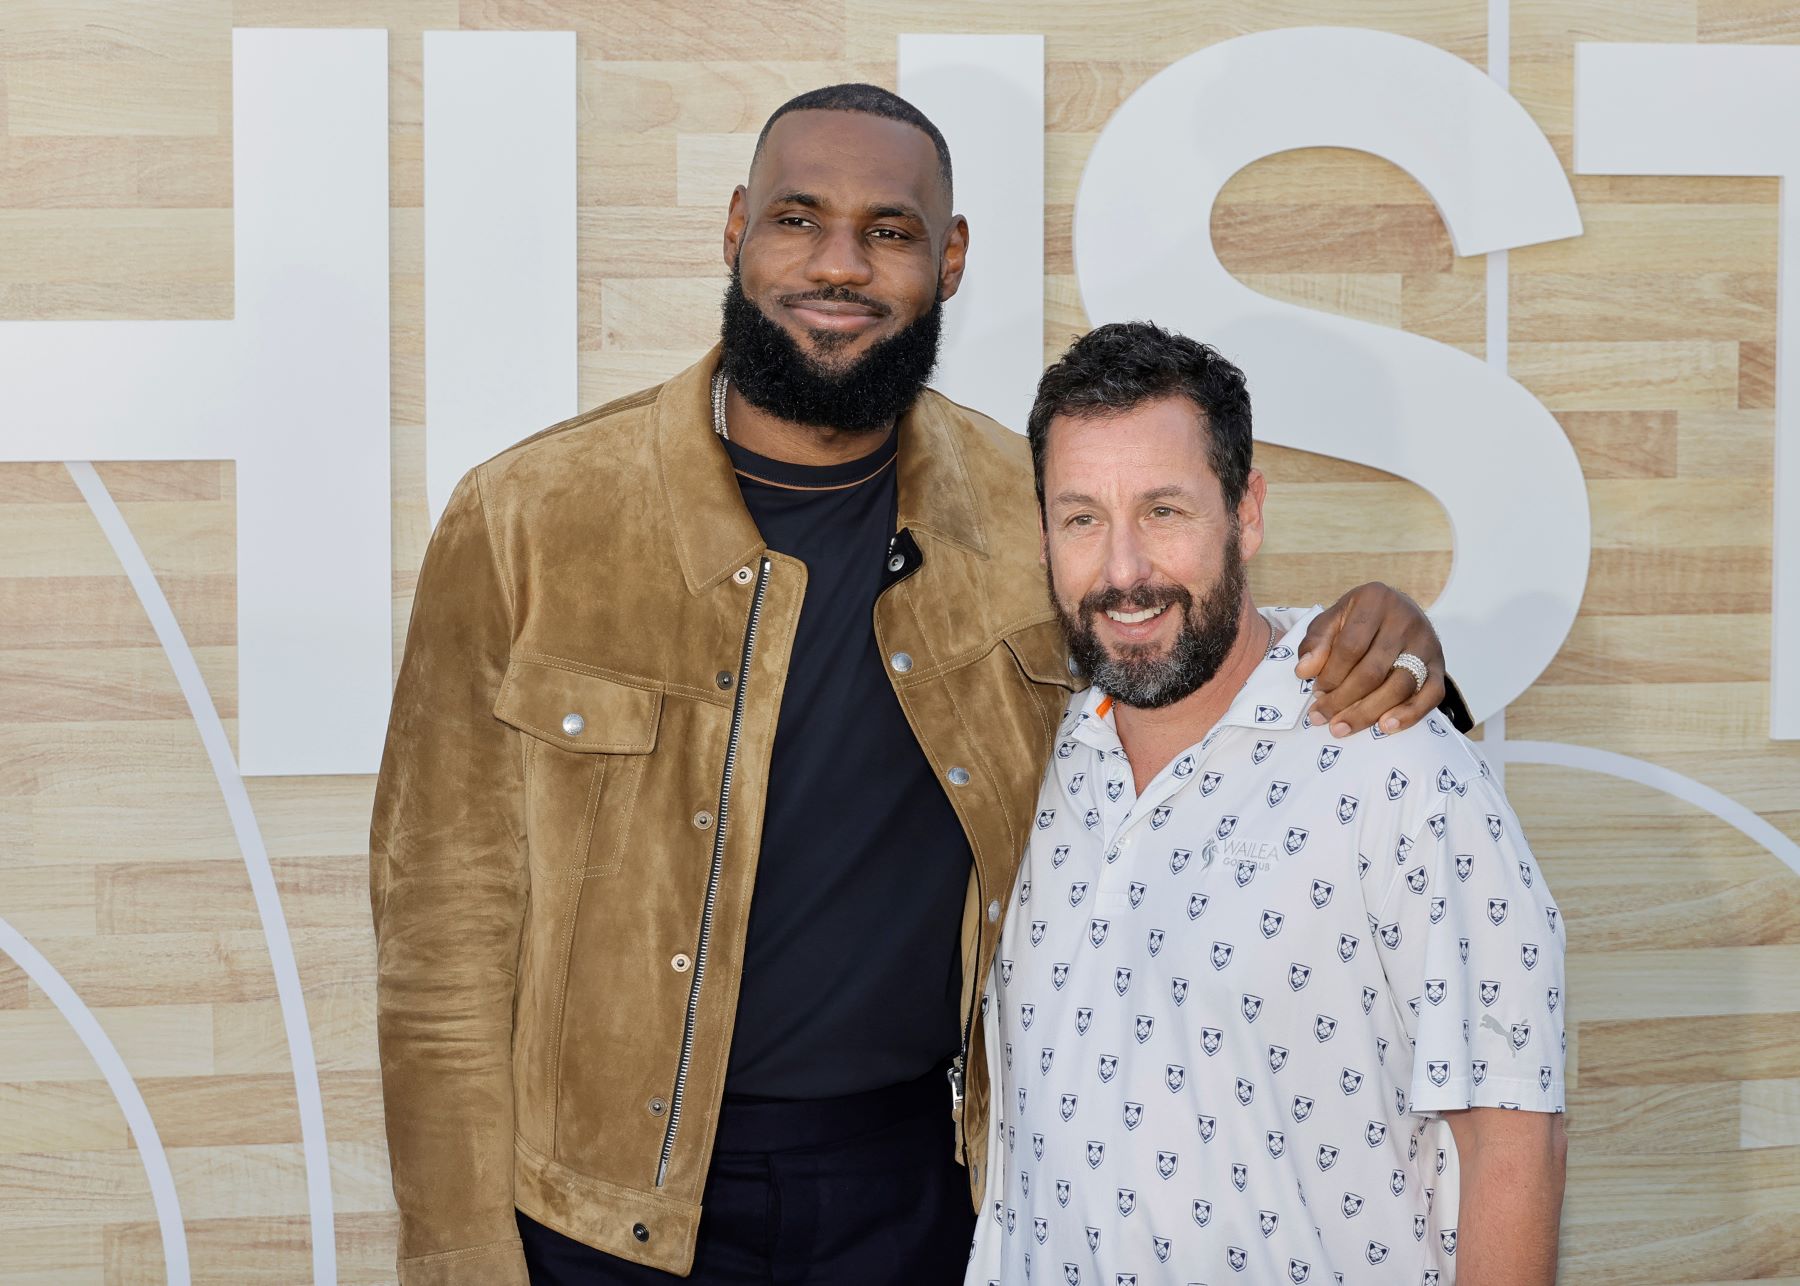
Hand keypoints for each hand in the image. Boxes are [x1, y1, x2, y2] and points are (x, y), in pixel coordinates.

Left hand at [1295, 583, 1444, 737]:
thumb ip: (1315, 642)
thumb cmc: (1359, 619)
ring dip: (1368, 713)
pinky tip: (1385, 727)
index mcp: (1375, 601)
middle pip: (1373, 671)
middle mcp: (1405, 620)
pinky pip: (1432, 694)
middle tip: (1321, 717)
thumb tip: (1304, 671)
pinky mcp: (1439, 665)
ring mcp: (1426, 643)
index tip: (1316, 692)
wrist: (1400, 611)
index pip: (1350, 647)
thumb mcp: (1332, 619)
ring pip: (1399, 686)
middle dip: (1343, 699)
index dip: (1330, 674)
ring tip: (1341, 727)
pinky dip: (1410, 714)